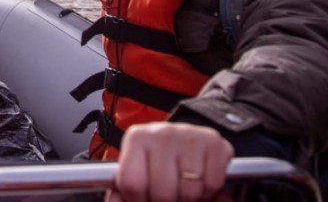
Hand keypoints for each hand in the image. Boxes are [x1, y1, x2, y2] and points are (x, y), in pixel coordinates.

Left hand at [107, 122, 233, 201]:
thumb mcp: (135, 169)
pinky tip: (198, 180)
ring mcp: (188, 135)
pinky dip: (207, 191)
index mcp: (136, 138)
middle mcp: (161, 132)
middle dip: (165, 201)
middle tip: (166, 195)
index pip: (132, 184)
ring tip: (181, 186)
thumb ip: (122, 191)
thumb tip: (115, 201)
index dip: (138, 199)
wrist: (186, 138)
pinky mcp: (212, 141)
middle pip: (162, 192)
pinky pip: (212, 184)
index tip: (143, 197)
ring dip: (187, 197)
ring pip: (189, 190)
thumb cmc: (156, 158)